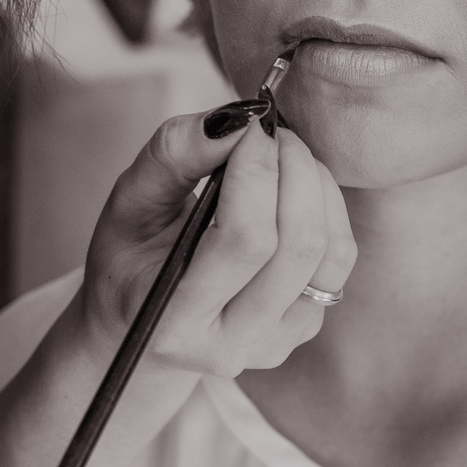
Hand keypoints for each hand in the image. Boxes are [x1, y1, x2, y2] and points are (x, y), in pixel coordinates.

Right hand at [77, 105, 356, 377]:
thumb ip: (172, 158)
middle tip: (272, 133)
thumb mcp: (129, 207)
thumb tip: (234, 122)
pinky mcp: (304, 331)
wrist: (146, 335)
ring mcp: (273, 344)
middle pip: (297, 247)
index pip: (243, 241)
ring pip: (329, 254)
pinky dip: (328, 210)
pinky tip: (299, 189)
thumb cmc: (131, 264)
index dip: (257, 172)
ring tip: (285, 156)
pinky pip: (338, 262)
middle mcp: (229, 345)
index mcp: (173, 322)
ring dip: (316, 187)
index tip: (250, 126)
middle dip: (294, 171)